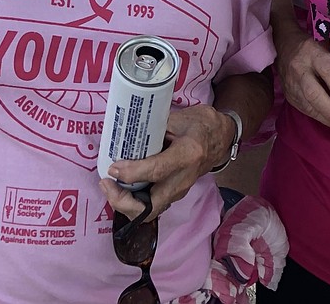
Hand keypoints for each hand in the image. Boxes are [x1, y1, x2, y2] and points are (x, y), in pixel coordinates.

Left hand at [101, 104, 234, 218]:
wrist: (222, 137)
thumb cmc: (201, 123)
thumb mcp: (179, 118)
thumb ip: (155, 128)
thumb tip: (126, 136)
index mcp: (188, 154)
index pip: (157, 171)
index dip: (131, 173)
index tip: (113, 168)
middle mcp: (184, 179)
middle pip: (150, 207)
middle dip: (123, 203)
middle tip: (107, 184)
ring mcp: (181, 190)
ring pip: (149, 211)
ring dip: (125, 204)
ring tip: (110, 186)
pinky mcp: (176, 194)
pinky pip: (152, 205)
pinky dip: (134, 201)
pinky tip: (122, 187)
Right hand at [276, 27, 329, 133]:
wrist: (283, 46)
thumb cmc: (312, 49)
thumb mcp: (328, 50)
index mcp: (312, 52)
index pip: (328, 71)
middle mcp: (300, 69)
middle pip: (314, 94)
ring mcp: (291, 84)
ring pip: (309, 106)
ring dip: (329, 120)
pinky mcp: (289, 96)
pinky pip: (305, 110)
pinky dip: (321, 118)